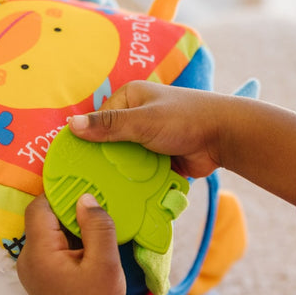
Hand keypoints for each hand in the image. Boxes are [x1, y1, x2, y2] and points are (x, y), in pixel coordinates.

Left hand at [17, 194, 129, 294]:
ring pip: (48, 233)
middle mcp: (28, 258)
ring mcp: (32, 269)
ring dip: (71, 227)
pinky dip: (69, 242)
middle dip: (68, 210)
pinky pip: (52, 248)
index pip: (39, 206)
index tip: (85, 187)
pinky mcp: (41, 277)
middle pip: (43, 218)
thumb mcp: (104, 262)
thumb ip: (97, 225)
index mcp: (39, 252)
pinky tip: (90, 247)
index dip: (60, 193)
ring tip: (97, 227)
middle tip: (96, 207)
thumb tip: (85, 197)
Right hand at [69, 80, 295, 204]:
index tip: (74, 161)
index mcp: (129, 98)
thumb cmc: (184, 119)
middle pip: (109, 142)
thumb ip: (108, 126)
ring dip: (119, 174)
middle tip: (86, 182)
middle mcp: (136, 117)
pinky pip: (139, 172)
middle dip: (103, 161)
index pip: (97, 120)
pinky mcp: (158, 159)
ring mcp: (147, 139)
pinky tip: (121, 196)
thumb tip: (71, 126)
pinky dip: (134, 181)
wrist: (224, 137)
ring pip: (123, 160)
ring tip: (101, 192)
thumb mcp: (142, 121)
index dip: (87, 140)